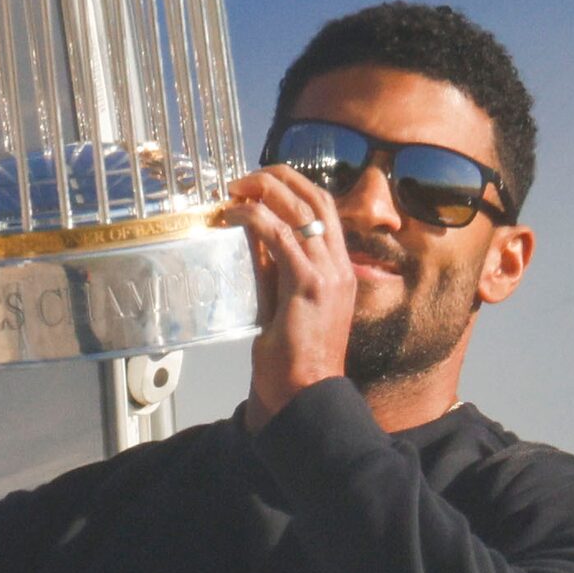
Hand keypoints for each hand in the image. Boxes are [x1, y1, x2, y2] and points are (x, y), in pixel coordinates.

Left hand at [228, 165, 354, 426]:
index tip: (262, 185)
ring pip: (300, 209)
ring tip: (235, 190)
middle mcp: (340, 265)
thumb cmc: (294, 360)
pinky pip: (280, 236)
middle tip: (245, 178)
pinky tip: (233, 217)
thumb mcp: (284, 303)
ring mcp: (328, 274)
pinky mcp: (309, 285)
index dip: (294, 188)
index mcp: (339, 269)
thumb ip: (275, 271)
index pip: (324, 210)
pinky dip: (255, 218)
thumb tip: (253, 239)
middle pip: (317, 198)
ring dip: (265, 191)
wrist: (306, 394)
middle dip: (280, 178)